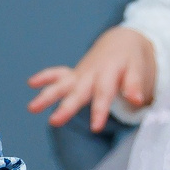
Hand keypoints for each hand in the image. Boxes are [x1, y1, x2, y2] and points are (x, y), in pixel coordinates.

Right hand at [26, 26, 155, 131]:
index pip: (103, 94)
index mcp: (108, 73)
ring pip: (62, 85)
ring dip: (46, 95)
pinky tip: (31, 83)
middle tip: (54, 122)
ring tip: (31, 108)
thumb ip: (135, 84)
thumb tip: (137, 100)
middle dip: (66, 107)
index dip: (99, 110)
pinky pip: (57, 74)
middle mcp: (91, 74)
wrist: (121, 42)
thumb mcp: (138, 68)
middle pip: (78, 92)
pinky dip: (44, 77)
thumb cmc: (131, 59)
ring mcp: (80, 74)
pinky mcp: (74, 74)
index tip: (95, 128)